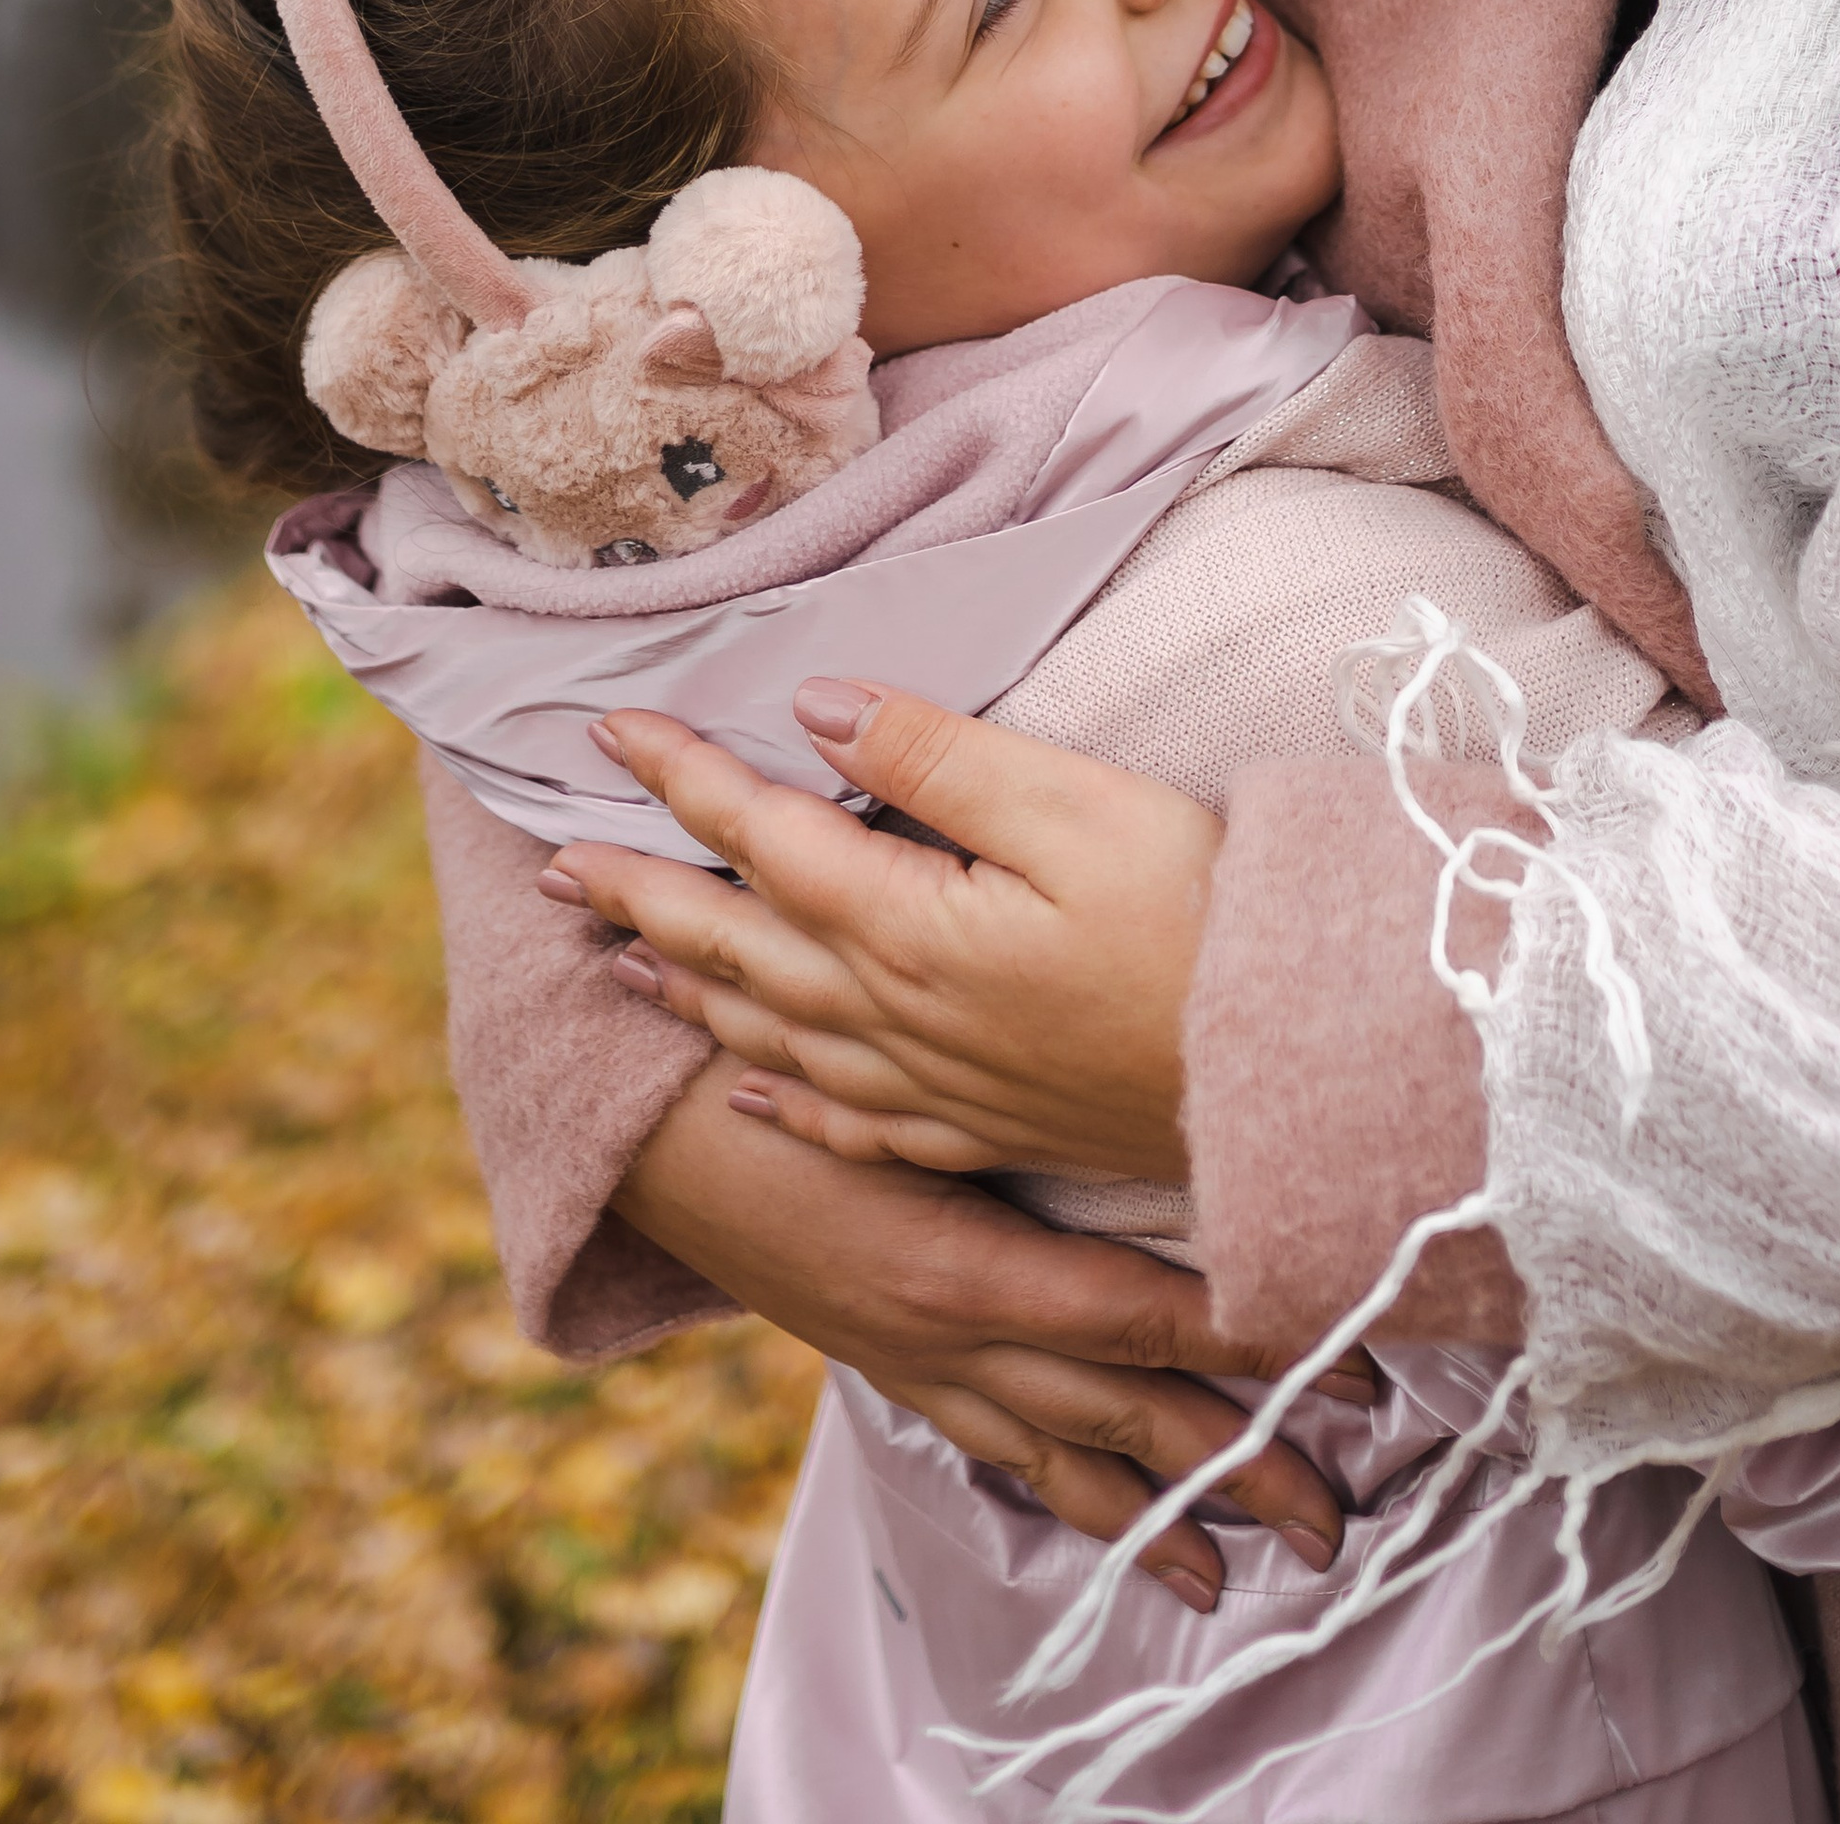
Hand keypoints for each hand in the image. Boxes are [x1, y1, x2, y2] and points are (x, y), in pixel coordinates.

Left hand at [546, 681, 1213, 1179]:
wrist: (1291, 1070)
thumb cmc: (1198, 918)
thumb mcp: (1072, 805)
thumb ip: (933, 757)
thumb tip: (808, 709)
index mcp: (904, 928)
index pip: (758, 838)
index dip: (679, 778)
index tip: (607, 729)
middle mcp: (893, 1018)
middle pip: (734, 947)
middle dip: (636, 897)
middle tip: (548, 866)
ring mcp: (934, 1088)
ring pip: (770, 1036)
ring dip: (682, 992)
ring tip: (612, 962)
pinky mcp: (983, 1130)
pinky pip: (845, 1124)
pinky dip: (779, 1102)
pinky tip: (748, 1092)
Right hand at [617, 1076, 1362, 1610]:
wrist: (653, 1124)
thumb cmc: (792, 1068)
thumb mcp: (916, 1076)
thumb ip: (1043, 1083)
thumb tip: (1184, 1080)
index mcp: (971, 1267)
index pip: (1147, 1322)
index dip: (1254, 1354)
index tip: (1358, 1379)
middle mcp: (955, 1336)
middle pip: (1125, 1418)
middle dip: (1237, 1469)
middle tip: (1333, 1518)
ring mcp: (920, 1362)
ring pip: (1059, 1457)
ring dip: (1153, 1514)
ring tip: (1232, 1572)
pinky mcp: (891, 1366)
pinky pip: (991, 1446)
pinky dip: (1056, 1489)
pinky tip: (1098, 1516)